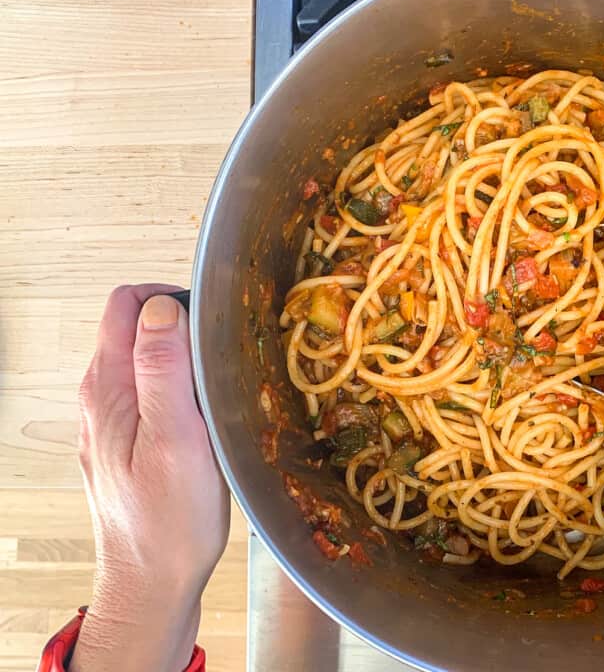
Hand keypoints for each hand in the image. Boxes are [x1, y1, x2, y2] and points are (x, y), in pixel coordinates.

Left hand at [73, 285, 228, 671]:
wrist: (153, 581)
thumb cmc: (170, 519)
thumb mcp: (175, 438)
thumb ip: (163, 369)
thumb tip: (162, 308)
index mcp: (108, 386)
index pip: (127, 304)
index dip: (172, 297)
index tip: (214, 320)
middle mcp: (101, 396)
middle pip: (136, 326)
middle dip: (181, 323)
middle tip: (226, 350)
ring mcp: (113, 418)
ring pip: (146, 358)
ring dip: (184, 356)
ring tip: (222, 381)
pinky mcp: (129, 440)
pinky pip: (152, 390)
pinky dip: (181, 386)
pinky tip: (209, 413)